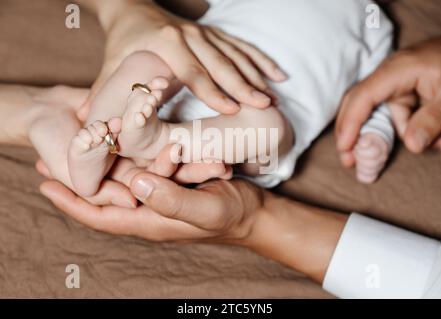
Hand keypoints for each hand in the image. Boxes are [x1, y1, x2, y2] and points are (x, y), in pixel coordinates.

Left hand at [37, 143, 231, 207]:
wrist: (254, 212)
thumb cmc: (232, 215)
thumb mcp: (206, 210)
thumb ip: (173, 202)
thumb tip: (136, 184)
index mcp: (151, 221)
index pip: (101, 216)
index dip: (72, 203)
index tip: (45, 185)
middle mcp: (149, 208)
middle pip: (104, 196)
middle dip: (77, 180)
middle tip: (49, 160)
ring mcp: (159, 193)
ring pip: (121, 180)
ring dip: (98, 165)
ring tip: (76, 145)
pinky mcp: (171, 180)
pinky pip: (143, 168)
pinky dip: (127, 155)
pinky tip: (116, 140)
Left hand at [91, 1, 285, 113]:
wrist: (134, 10)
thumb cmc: (124, 43)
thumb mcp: (112, 67)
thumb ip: (105, 94)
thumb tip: (91, 125)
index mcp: (167, 45)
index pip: (193, 72)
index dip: (212, 92)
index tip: (232, 110)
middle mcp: (190, 36)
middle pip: (221, 63)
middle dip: (244, 85)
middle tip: (264, 105)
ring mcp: (206, 33)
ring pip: (237, 54)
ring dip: (257, 75)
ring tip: (275, 96)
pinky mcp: (215, 34)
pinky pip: (243, 46)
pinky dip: (262, 61)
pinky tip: (279, 75)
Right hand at [336, 37, 440, 166]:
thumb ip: (433, 120)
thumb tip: (412, 146)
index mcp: (396, 70)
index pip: (363, 97)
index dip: (349, 123)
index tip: (344, 148)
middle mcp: (389, 76)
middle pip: (358, 105)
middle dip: (352, 133)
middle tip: (349, 161)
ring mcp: (397, 84)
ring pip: (386, 116)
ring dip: (408, 134)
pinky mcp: (407, 92)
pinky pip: (402, 116)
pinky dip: (416, 129)